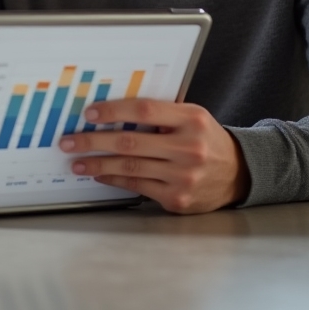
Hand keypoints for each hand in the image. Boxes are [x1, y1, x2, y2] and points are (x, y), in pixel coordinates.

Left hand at [59, 99, 250, 213]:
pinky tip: (99, 174)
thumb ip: (160, 113)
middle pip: (130, 142)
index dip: (113, 111)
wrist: (239, 173)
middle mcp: (189, 147)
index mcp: (191, 119)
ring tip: (76, 161)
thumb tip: (112, 111)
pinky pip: (137, 186)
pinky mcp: (178, 198)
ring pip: (130, 167)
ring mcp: (184, 176)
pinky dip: (114, 179)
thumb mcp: (191, 117)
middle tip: (69, 141)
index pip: (144, 111)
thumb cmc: (206, 139)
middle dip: (93, 141)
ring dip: (97, 164)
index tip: (89, 114)